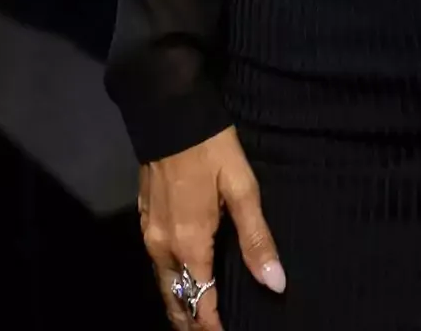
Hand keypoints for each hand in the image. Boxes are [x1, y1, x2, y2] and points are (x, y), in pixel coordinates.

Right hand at [138, 124, 285, 328]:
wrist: (168, 112)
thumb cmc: (211, 148)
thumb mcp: (242, 188)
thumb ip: (256, 238)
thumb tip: (275, 284)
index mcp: (189, 244)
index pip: (199, 302)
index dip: (213, 326)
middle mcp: (163, 248)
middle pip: (174, 301)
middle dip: (192, 322)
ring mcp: (149, 234)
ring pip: (162, 284)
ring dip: (180, 304)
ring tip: (201, 317)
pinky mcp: (144, 219)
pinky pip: (156, 265)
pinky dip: (171, 281)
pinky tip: (185, 278)